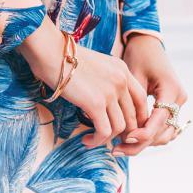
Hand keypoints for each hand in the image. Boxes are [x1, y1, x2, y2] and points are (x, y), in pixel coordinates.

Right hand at [19, 16, 149, 148]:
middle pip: (133, 116)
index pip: (141, 99)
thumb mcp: (95, 65)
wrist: (51, 52)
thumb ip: (106, 80)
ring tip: (93, 139)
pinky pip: (104, 131)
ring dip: (107, 139)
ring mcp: (110, 92)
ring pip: (120, 127)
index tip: (126, 128)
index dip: (137, 118)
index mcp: (122, 70)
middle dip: (124, 133)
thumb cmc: (65, 58)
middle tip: (109, 138)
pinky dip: (96, 141)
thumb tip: (104, 103)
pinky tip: (86, 140)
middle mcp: (121, 80)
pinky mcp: (96, 103)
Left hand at [112, 33, 188, 155]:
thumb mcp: (134, 76)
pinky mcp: (172, 106)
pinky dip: (148, 135)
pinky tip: (129, 139)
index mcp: (172, 90)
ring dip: (144, 142)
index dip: (142, 134)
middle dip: (140, 143)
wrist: (148, 44)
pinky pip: (163, 127)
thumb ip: (133, 103)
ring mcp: (178, 103)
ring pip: (164, 134)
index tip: (123, 140)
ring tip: (119, 146)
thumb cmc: (139, 55)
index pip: (159, 121)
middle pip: (162, 132)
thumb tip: (125, 130)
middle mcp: (179, 99)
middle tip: (116, 149)